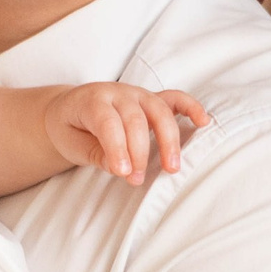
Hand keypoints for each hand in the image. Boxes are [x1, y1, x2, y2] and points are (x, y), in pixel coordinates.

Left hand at [42, 82, 210, 183]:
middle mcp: (117, 92)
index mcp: (91, 100)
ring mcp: (137, 94)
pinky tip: (204, 121)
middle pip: (136, 119)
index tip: (123, 173)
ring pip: (158, 111)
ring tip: (172, 167)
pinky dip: (190, 108)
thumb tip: (120, 166)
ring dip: (168, 139)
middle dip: (139, 152)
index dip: (117, 148)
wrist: (67, 109)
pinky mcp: (150, 99)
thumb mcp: (71, 144)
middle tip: (138, 179)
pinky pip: (174, 99)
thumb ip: (94, 154)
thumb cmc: (69, 128)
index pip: (108, 123)